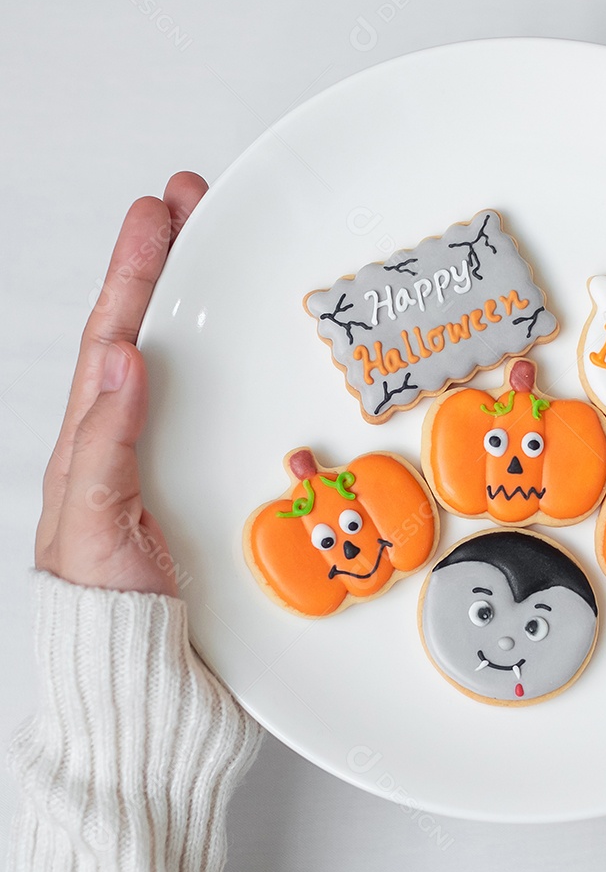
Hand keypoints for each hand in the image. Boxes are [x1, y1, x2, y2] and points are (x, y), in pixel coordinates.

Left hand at [35, 173, 209, 594]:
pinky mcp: (206, 475)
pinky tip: (244, 347)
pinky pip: (215, 405)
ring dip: (194, 299)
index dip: (134, 272)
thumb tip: (120, 359)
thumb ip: (106, 446)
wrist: (141, 668)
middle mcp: (130, 434)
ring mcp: (168, 452)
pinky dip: (225, 362)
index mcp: (95, 438)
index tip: (155, 213)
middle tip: (189, 203)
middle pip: (145, 329)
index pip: (115, 335)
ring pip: (182, 360)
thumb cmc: (111, 605)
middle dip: (164, 261)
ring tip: (212, 247)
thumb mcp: (95, 525)